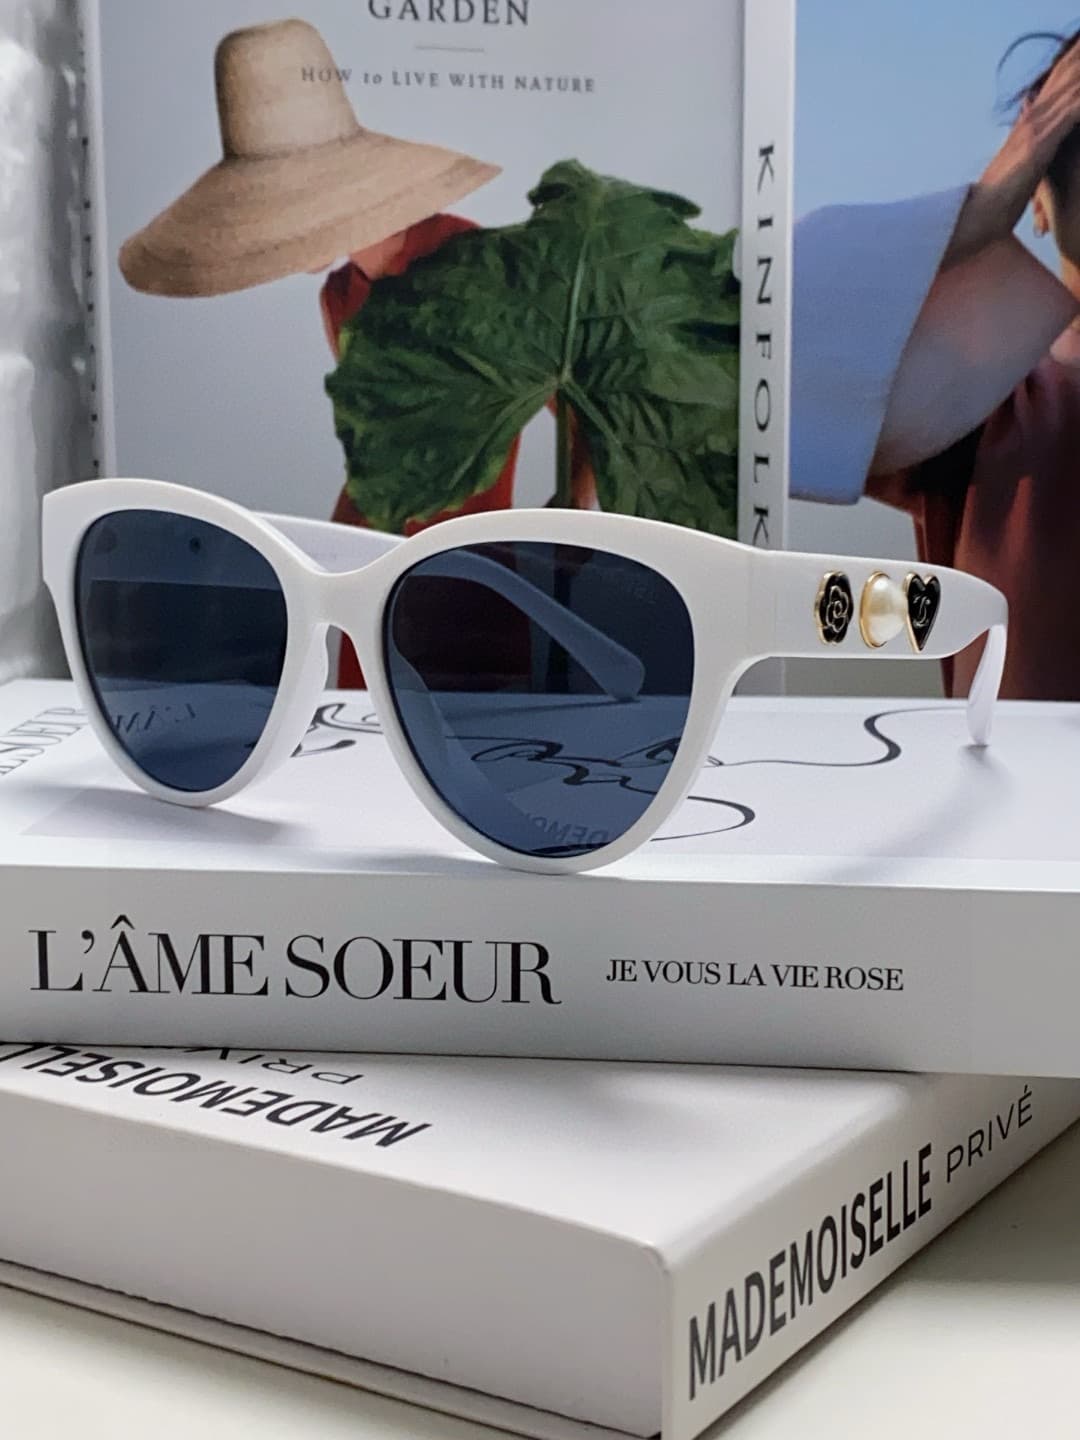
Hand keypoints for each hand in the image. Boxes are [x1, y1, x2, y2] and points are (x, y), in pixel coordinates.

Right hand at [947, 42, 1079, 263]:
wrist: (980, 214)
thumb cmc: (1000, 195)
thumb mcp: (1017, 157)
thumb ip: (1025, 132)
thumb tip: (1029, 107)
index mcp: (1028, 121)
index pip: (1055, 80)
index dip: (1071, 61)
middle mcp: (1032, 118)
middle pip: (1064, 75)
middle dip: (1078, 59)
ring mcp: (1035, 129)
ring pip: (1071, 88)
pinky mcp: (1040, 144)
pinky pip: (1074, 112)